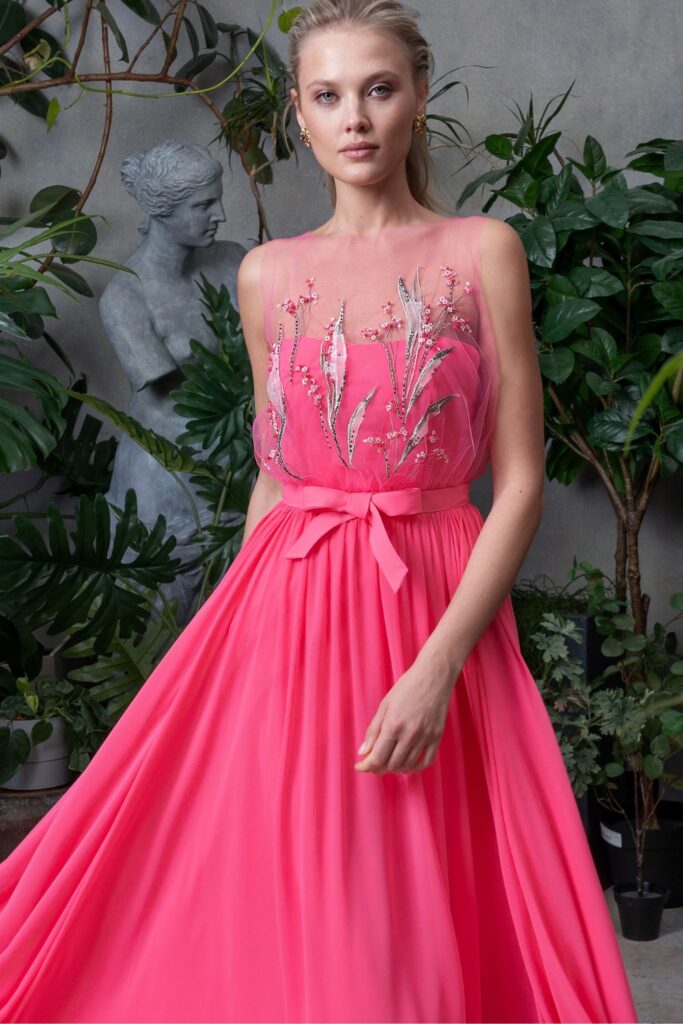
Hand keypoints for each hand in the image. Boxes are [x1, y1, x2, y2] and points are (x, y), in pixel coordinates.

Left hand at [354, 654, 459, 774]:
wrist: (434, 676)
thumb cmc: (407, 686)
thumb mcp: (385, 705)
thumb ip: (373, 730)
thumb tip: (363, 751)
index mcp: (393, 725)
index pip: (377, 757)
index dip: (366, 766)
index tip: (359, 766)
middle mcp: (409, 734)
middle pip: (391, 765)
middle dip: (378, 768)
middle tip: (373, 763)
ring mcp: (425, 737)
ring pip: (408, 765)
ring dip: (395, 768)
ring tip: (388, 763)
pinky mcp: (437, 737)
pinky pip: (426, 762)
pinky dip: (415, 767)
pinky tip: (408, 764)